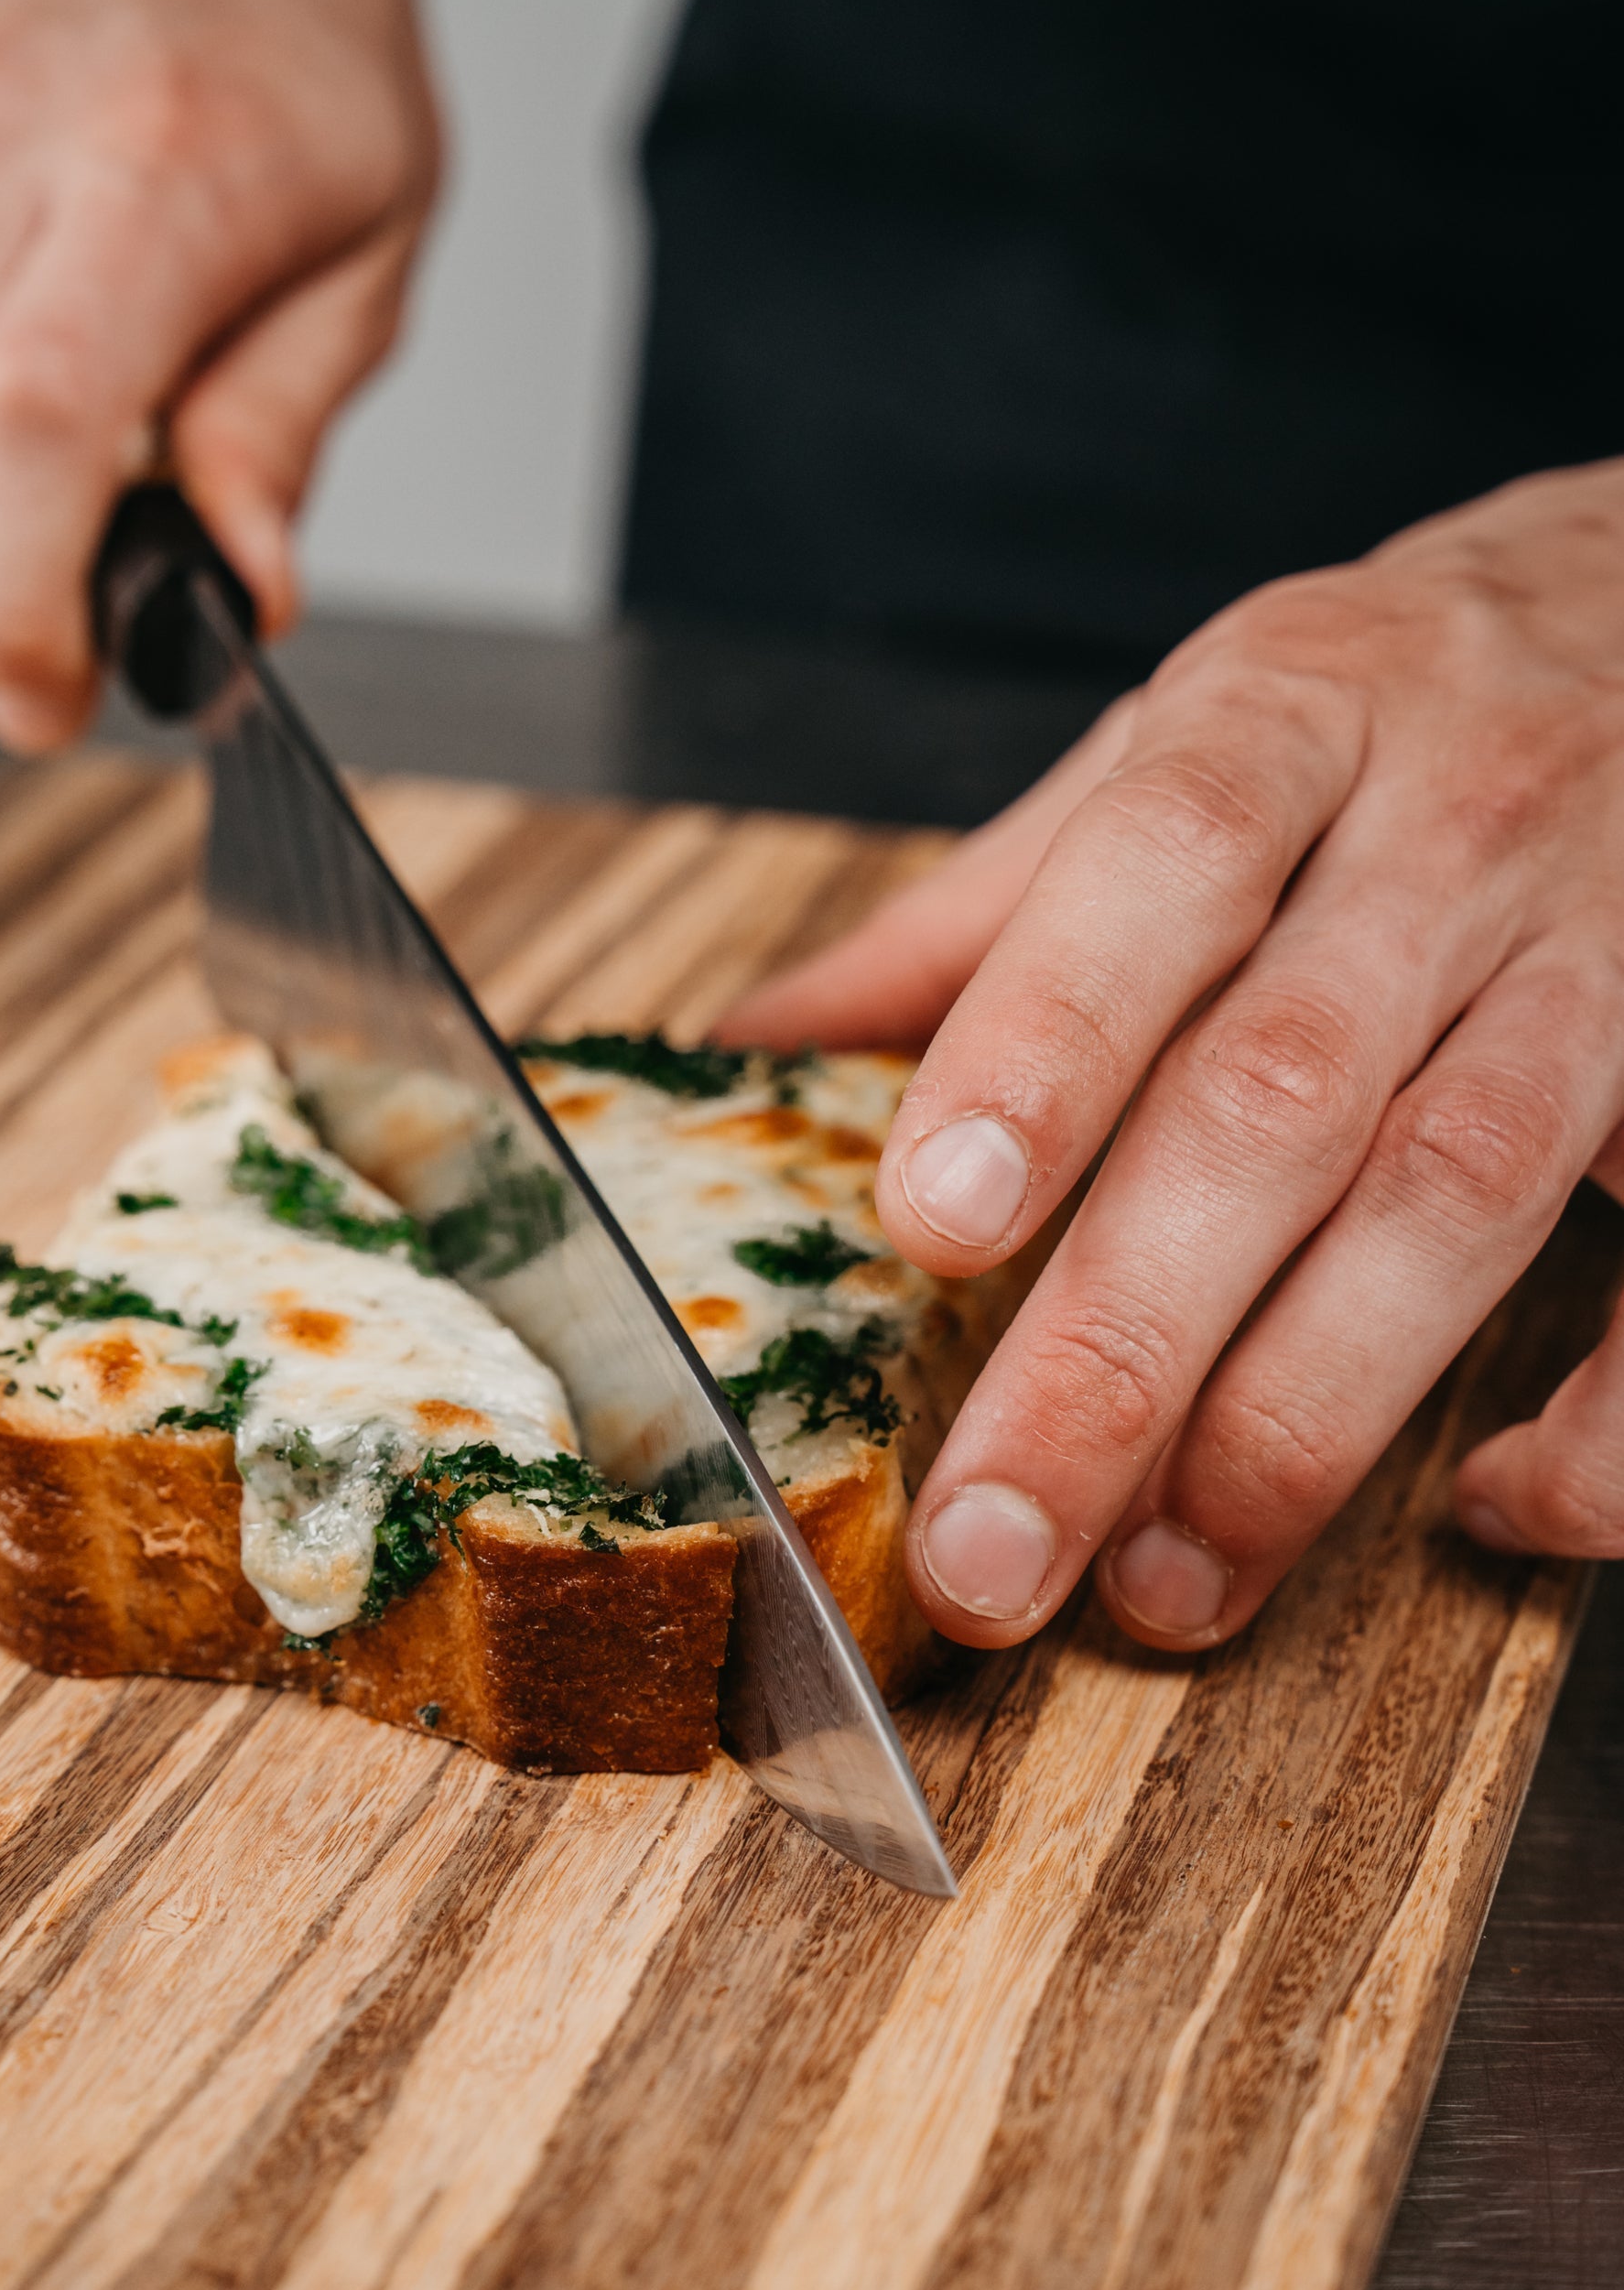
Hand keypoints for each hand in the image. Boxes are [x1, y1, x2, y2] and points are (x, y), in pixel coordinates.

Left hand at [727, 465, 1623, 1649]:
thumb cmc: (1395, 706)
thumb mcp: (1190, 733)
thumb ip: (988, 908)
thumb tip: (751, 1053)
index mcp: (1288, 716)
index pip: (1160, 866)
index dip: (1045, 1045)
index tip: (932, 1226)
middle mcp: (1456, 827)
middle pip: (1282, 1094)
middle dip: (1123, 1339)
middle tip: (993, 1539)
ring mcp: (1617, 949)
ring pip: (1462, 1194)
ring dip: (1306, 1417)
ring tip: (1165, 1582)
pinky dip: (1602, 1419)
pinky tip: (1487, 1506)